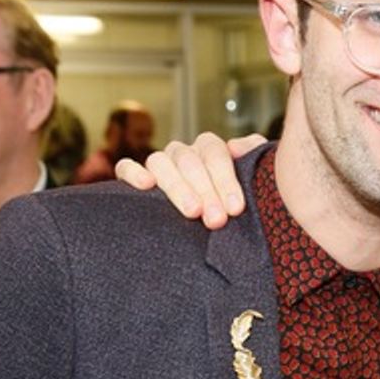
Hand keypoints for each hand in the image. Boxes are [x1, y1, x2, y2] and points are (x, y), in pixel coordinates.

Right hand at [116, 131, 261, 226]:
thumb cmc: (234, 208)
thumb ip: (254, 160)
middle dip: (206, 191)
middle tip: (217, 220)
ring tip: (192, 212)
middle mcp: (183, 155)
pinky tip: (145, 185)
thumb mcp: (253, 185)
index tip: (235, 208)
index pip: (214, 153)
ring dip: (177, 186)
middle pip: (189, 160)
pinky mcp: (136, 179)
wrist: (214, 230)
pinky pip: (125, 167)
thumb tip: (240, 147)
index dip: (225, 179)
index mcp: (209, 151)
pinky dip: (132, 172)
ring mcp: (160, 165)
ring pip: (160, 161)